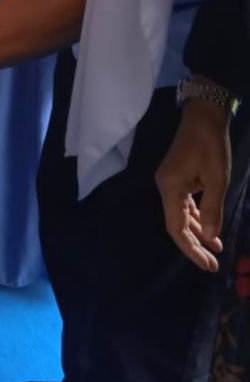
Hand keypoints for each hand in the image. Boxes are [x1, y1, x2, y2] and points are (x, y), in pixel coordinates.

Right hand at [155, 96, 231, 271]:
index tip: (208, 264)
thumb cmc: (210, 145)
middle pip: (177, 224)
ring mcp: (170, 182)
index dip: (191, 249)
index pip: (176, 228)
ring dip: (198, 232)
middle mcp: (165, 187)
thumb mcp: (217, 179)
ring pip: (181, 215)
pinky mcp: (177, 177)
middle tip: (214, 263)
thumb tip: (212, 237)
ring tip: (217, 248)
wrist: (203, 116)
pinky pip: (185, 204)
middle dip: (195, 245)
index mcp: (170, 188)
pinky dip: (197, 217)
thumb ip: (213, 209)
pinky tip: (210, 227)